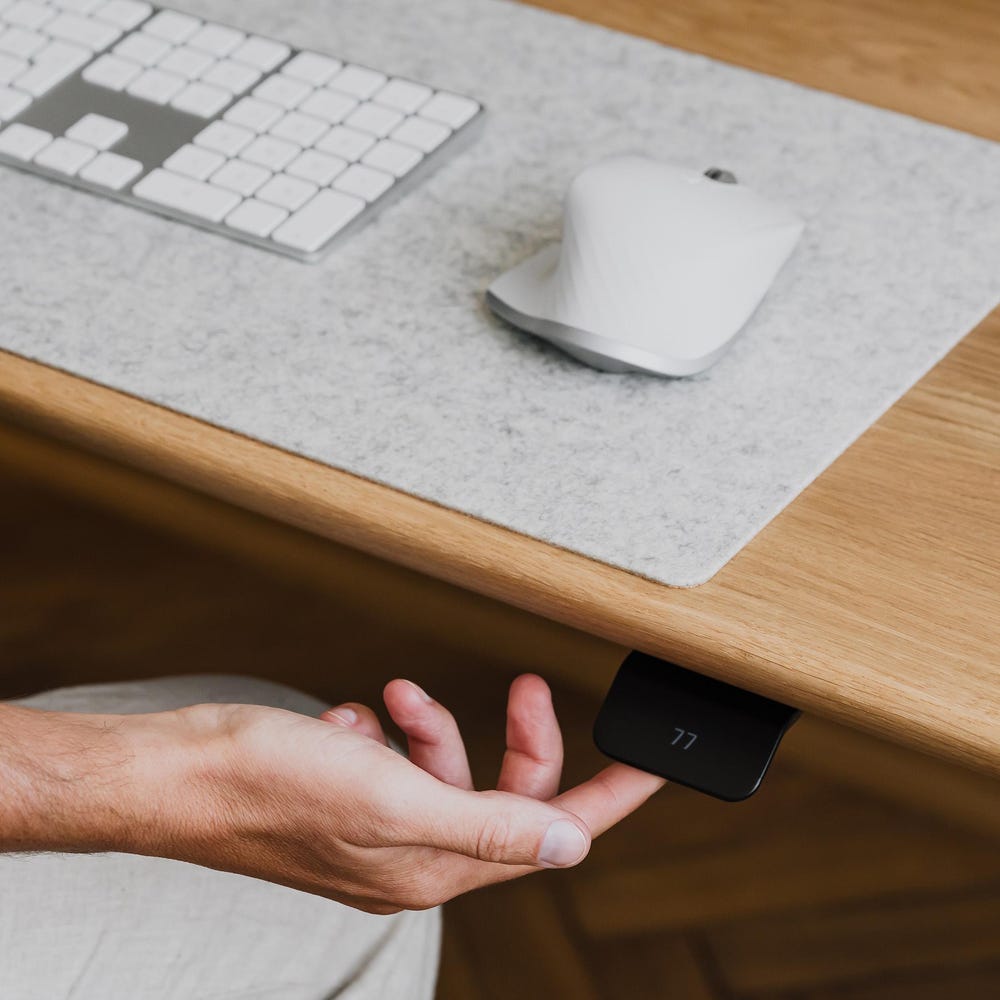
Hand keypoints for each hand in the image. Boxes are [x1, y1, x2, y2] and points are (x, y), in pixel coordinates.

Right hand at [105, 677, 665, 912]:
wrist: (181, 771)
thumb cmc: (271, 785)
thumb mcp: (394, 798)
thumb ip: (488, 826)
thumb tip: (570, 848)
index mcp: (434, 868)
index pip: (553, 835)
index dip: (611, 797)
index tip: (654, 765)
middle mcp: (412, 856)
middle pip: (504, 795)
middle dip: (519, 735)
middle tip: (526, 683)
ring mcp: (378, 828)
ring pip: (447, 769)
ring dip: (432, 724)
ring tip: (393, 697)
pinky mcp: (347, 798)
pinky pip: (397, 759)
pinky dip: (385, 730)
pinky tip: (347, 721)